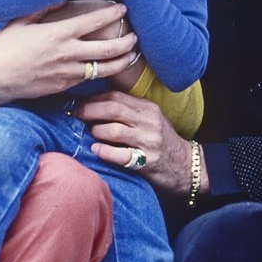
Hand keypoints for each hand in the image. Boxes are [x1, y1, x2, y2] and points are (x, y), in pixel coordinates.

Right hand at [0, 4, 137, 114]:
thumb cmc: (5, 48)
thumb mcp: (21, 21)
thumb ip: (43, 8)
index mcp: (59, 34)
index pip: (94, 22)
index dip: (113, 14)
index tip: (123, 9)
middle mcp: (68, 53)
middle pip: (109, 48)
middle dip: (127, 41)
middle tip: (136, 36)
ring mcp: (68, 73)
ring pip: (106, 68)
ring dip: (123, 60)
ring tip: (132, 54)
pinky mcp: (65, 87)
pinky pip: (90, 80)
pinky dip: (104, 73)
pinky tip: (111, 68)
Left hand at [76, 90, 206, 195]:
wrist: (187, 165)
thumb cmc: (161, 141)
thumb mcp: (149, 120)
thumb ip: (128, 111)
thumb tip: (94, 105)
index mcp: (147, 108)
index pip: (115, 96)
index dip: (93, 98)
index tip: (78, 103)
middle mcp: (148, 121)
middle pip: (112, 109)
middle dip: (89, 111)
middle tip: (75, 115)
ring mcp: (148, 141)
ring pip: (114, 130)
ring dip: (96, 131)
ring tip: (88, 134)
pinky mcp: (147, 161)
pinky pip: (121, 155)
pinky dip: (104, 152)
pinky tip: (95, 150)